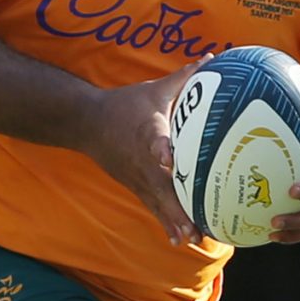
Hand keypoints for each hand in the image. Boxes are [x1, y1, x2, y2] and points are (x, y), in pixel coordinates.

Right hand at [79, 69, 196, 246]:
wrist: (86, 123)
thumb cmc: (124, 105)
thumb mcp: (153, 89)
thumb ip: (184, 78)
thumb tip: (213, 60)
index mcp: (146, 132)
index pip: (154, 141)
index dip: (162, 150)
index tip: (170, 159)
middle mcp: (141, 160)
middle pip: (160, 185)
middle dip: (178, 206)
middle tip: (197, 225)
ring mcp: (136, 177)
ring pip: (157, 202)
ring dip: (174, 221)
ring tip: (194, 238)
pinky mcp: (134, 186)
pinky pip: (153, 206)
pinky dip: (166, 222)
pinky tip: (180, 240)